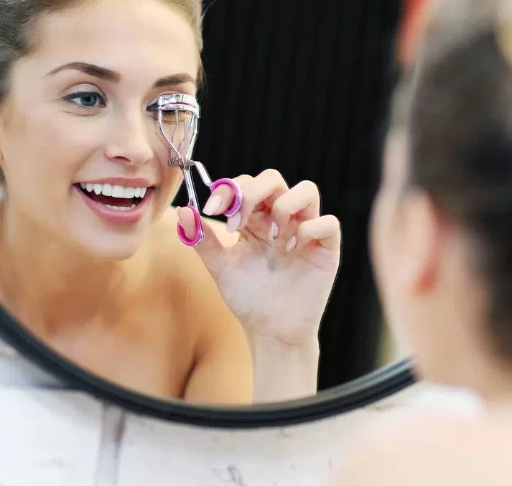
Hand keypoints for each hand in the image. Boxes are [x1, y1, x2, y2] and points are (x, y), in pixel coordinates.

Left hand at [178, 169, 340, 346]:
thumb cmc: (248, 298)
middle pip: (274, 179)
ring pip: (307, 190)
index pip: (247, 184)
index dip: (230, 189)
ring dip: (284, 205)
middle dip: (253, 193)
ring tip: (272, 234)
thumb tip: (183, 211)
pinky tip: (291, 249)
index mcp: (256, 219)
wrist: (270, 331)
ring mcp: (305, 232)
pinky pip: (328, 223)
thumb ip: (203, 240)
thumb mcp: (221, 267)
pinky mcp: (326, 250)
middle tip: (238, 222)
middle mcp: (281, 219)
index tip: (213, 208)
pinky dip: (309, 229)